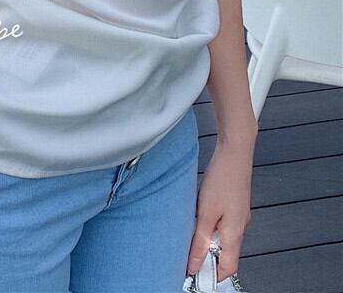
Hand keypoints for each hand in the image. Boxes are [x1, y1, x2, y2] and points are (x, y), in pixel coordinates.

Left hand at [186, 129, 255, 280]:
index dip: (213, 275)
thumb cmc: (223, 178)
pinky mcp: (233, 204)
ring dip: (207, 239)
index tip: (195, 275)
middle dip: (207, 257)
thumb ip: (199, 239)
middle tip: (188, 253)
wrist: (234, 153)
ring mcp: (238, 215)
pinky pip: (221, 223)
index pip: (228, 267)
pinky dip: (210, 225)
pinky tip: (198, 215)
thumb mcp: (205, 212)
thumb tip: (193, 263)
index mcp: (235, 234)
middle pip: (225, 253)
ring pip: (222, 237)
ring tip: (190, 232)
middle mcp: (239, 227)